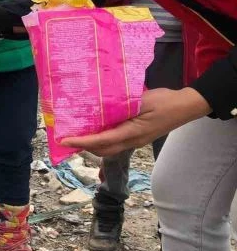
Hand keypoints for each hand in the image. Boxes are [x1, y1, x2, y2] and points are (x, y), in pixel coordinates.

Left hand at [61, 88, 210, 155]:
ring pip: (109, 148)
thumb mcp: (141, 101)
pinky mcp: (137, 137)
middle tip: (66, 137)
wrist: (185, 106)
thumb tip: (101, 108)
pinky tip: (95, 129)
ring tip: (76, 134)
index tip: (65, 140)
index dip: (82, 142)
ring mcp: (135, 141)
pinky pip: (115, 142)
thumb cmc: (163, 102)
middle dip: (83, 146)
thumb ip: (121, 106)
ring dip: (92, 144)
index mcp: (132, 133)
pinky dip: (101, 139)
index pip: (102, 141)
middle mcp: (132, 141)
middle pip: (102, 150)